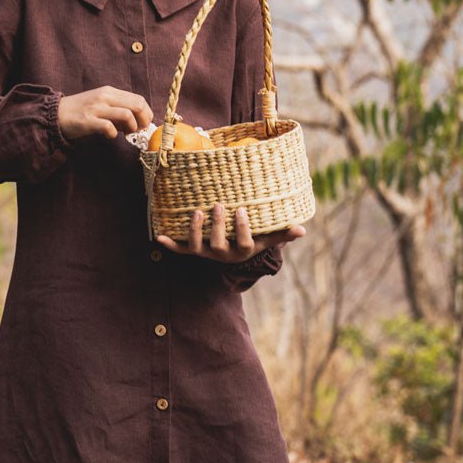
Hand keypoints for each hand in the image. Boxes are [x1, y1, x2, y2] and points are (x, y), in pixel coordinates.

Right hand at [58, 86, 153, 141]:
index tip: (144, 123)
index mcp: (110, 92)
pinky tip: (110, 135)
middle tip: (138, 130)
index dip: (146, 113)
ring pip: (126, 115)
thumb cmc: (81, 110)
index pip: (139, 99)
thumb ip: (118, 108)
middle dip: (143, 120)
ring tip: (125, 133)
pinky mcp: (88, 121)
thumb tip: (137, 120)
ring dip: (131, 127)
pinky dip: (114, 134)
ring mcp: (96, 108)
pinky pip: (109, 127)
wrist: (56, 113)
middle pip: (137, 105)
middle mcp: (105, 97)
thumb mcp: (101, 102)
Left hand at [156, 202, 305, 262]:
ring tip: (197, 212)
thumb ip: (283, 234)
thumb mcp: (267, 239)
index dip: (242, 228)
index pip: (244, 242)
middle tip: (219, 205)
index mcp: (243, 250)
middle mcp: (224, 254)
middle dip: (218, 226)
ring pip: (199, 247)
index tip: (241, 210)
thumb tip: (302, 230)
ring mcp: (208, 253)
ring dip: (195, 231)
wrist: (234, 257)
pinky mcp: (194, 251)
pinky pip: (182, 250)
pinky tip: (160, 237)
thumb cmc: (253, 241)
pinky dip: (171, 245)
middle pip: (219, 244)